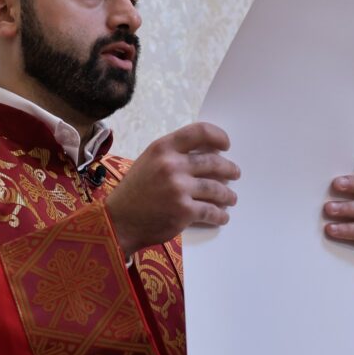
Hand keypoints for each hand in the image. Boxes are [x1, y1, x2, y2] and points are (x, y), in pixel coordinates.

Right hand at [105, 122, 239, 257]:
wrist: (118, 221)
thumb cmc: (134, 192)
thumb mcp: (148, 162)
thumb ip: (173, 155)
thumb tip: (207, 153)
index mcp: (163, 148)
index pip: (199, 132)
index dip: (218, 136)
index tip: (226, 145)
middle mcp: (172, 165)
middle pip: (213, 162)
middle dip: (229, 169)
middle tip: (234, 173)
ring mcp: (179, 189)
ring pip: (216, 188)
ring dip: (228, 194)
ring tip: (231, 198)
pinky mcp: (184, 211)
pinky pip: (211, 211)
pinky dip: (220, 215)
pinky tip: (222, 216)